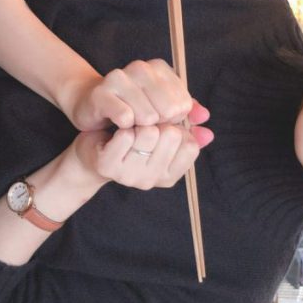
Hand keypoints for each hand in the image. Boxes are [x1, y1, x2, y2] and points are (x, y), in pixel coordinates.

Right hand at [68, 59, 209, 131]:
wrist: (92, 107)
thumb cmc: (131, 110)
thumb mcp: (162, 111)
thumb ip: (186, 114)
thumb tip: (205, 118)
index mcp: (160, 68)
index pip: (184, 103)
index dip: (175, 120)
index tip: (162, 121)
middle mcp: (141, 68)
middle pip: (169, 109)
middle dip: (161, 126)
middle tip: (147, 126)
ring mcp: (120, 78)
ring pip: (148, 116)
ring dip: (142, 129)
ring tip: (133, 126)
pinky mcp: (102, 93)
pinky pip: (125, 117)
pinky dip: (126, 128)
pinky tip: (120, 126)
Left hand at [72, 123, 211, 190]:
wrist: (95, 150)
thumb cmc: (133, 141)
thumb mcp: (162, 136)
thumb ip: (187, 131)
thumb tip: (207, 128)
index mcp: (169, 175)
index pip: (190, 145)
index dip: (179, 127)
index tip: (165, 125)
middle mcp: (152, 180)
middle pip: (171, 135)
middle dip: (160, 122)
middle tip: (146, 124)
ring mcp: (130, 176)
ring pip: (148, 133)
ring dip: (140, 122)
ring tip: (132, 127)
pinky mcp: (109, 166)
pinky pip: (126, 135)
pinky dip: (124, 125)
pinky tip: (119, 130)